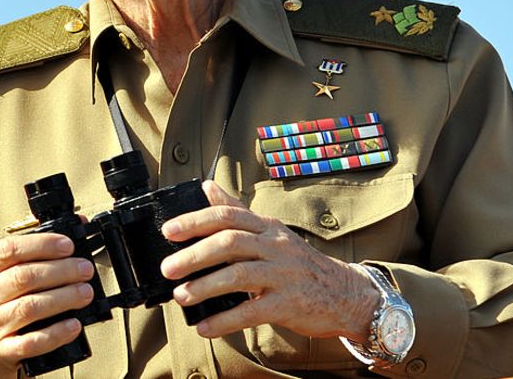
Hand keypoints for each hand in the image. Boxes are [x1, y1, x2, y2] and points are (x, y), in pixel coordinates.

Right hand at [0, 233, 94, 378]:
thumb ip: (20, 257)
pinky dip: (57, 333)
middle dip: (62, 271)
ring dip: (64, 297)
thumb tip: (67, 237)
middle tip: (84, 269)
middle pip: (24, 277)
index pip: (9, 249)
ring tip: (85, 292)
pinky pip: (33, 342)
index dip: (42, 245)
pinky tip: (74, 325)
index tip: (67, 246)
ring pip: (31, 307)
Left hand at [160, 181, 379, 341]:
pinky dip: (225, 320)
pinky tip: (205, 327)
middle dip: (194, 255)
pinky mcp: (289, 304)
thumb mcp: (270, 231)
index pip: (227, 216)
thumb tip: (207, 186)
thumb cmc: (299, 262)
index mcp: (266, 226)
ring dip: (205, 286)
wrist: (344, 293)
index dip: (195, 221)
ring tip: (181, 296)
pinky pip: (252, 311)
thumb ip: (237, 211)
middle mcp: (275, 246)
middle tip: (168, 268)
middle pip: (230, 243)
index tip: (168, 231)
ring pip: (239, 275)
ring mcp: (284, 274)